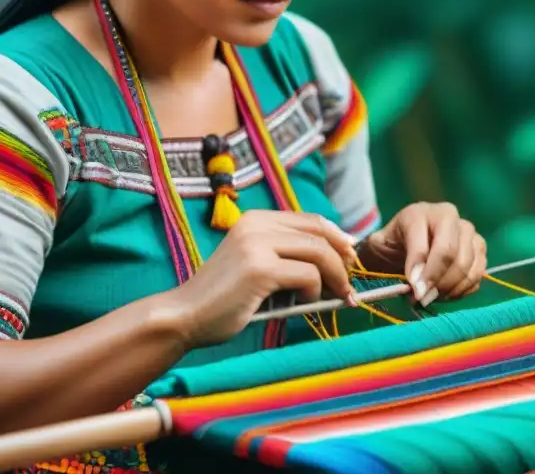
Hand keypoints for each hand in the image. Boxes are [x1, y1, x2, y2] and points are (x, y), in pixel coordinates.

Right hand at [175, 211, 358, 347]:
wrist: (184, 316)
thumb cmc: (223, 298)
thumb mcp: (256, 264)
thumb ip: (286, 255)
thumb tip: (337, 258)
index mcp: (257, 219)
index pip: (311, 220)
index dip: (337, 238)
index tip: (350, 258)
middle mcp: (257, 224)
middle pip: (319, 233)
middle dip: (342, 259)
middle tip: (349, 284)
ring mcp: (257, 244)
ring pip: (319, 253)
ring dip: (334, 278)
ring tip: (335, 297)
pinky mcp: (259, 269)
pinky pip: (307, 275)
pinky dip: (314, 292)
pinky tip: (303, 304)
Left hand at [359, 202, 485, 307]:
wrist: (401, 244)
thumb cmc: (390, 243)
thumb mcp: (380, 244)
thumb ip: (393, 257)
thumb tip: (417, 283)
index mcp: (424, 212)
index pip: (432, 244)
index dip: (426, 271)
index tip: (415, 291)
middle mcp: (450, 217)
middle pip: (453, 255)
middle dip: (438, 283)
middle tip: (422, 298)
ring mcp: (468, 233)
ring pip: (468, 268)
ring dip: (449, 289)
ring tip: (430, 296)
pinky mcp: (479, 250)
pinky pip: (476, 277)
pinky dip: (460, 291)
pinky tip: (443, 293)